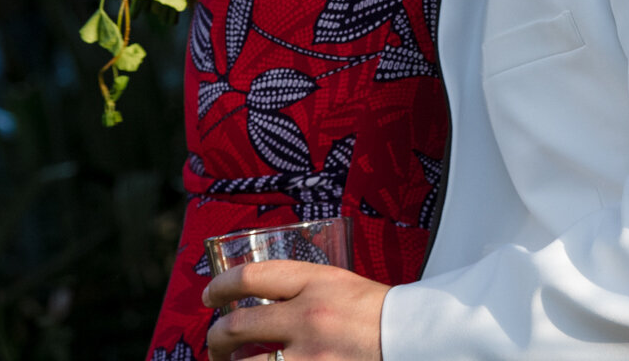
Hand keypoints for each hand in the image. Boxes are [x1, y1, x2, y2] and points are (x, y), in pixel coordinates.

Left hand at [205, 261, 386, 360]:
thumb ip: (305, 290)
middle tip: (217, 342)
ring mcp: (309, 355)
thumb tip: (266, 300)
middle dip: (217, 337)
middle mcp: (308, 317)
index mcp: (317, 282)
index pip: (252, 276)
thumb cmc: (382, 313)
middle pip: (237, 325)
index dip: (221, 286)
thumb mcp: (342, 285)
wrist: (417, 338)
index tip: (211, 296)